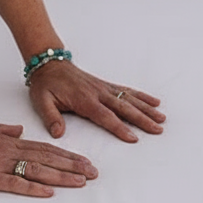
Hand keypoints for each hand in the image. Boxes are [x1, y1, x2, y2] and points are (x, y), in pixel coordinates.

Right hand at [0, 123, 98, 196]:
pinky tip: (48, 192)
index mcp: (8, 141)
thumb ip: (3, 130)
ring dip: (61, 176)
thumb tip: (20, 130)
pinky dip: (33, 187)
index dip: (67, 155)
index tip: (85, 161)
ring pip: (37, 169)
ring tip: (81, 182)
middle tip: (94, 173)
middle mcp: (8, 150)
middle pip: (47, 158)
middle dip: (73, 165)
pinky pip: (14, 182)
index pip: (45, 148)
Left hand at [28, 60, 165, 141]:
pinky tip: (154, 102)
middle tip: (157, 129)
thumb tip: (58, 133)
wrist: (49, 65)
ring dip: (146, 108)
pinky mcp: (106, 85)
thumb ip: (51, 118)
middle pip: (124, 108)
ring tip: (162, 118)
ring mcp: (104, 88)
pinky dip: (141, 96)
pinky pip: (126, 90)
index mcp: (84, 100)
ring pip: (129, 99)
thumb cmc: (46, 85)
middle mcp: (98, 93)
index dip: (120, 127)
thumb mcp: (41, 102)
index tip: (134, 137)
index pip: (105, 116)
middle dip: (142, 119)